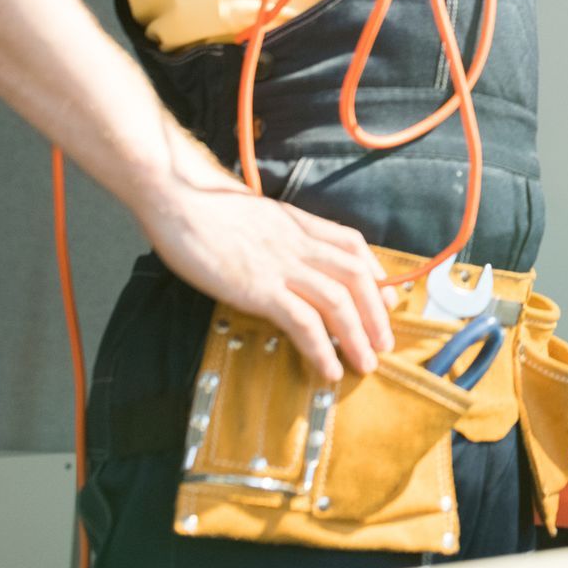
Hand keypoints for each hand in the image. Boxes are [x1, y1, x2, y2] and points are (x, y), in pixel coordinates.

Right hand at [136, 164, 395, 382]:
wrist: (180, 199)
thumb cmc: (208, 207)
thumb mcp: (258, 215)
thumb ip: (279, 233)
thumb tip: (286, 254)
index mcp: (300, 223)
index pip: (354, 246)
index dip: (376, 274)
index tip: (387, 299)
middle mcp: (300, 243)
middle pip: (356, 277)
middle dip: (376, 313)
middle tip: (385, 343)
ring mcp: (282, 265)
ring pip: (338, 301)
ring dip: (357, 336)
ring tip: (366, 363)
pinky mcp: (259, 287)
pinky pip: (302, 321)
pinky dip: (321, 348)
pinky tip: (328, 368)